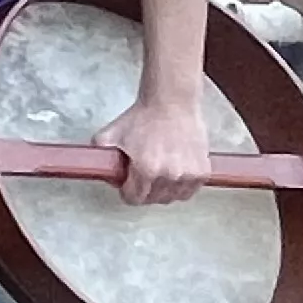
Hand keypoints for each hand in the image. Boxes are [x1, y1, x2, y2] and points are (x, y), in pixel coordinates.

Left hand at [91, 94, 207, 205]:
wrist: (171, 102)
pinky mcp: (202, 171)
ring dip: (164, 190)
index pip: (135, 199)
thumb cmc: (143, 117)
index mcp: (146, 170)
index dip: (128, 192)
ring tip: (159, 175)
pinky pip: (190, 190)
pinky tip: (174, 174)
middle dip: (144, 191)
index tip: (128, 185)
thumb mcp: (111, 134)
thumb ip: (100, 154)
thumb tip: (100, 171)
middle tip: (142, 177)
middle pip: (154, 200)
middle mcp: (169, 175)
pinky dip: (182, 186)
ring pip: (173, 198)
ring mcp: (188, 175)